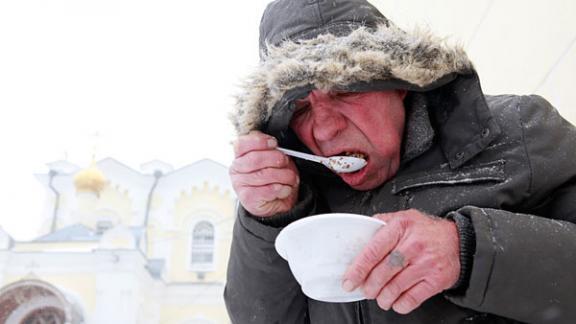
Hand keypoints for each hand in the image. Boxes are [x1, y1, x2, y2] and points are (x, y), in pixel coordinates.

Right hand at [229, 130, 299, 216]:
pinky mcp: (248, 198)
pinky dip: (283, 189)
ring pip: (265, 174)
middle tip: (285, 162)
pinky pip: (270, 190)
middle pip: (256, 159)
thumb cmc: (274, 178)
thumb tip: (279, 147)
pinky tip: (284, 189)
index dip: (260, 142)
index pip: (243, 144)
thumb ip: (272, 150)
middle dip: (276, 159)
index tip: (274, 143)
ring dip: (284, 176)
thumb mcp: (274, 159)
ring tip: (289, 178)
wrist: (276, 201)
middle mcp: (237, 169)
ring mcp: (240, 184)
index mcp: (240, 155)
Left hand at [342, 209, 459, 313]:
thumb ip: (381, 224)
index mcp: (401, 226)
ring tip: (380, 297)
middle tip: (366, 290)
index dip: (358, 269)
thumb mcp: (404, 218)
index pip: (373, 251)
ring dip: (383, 297)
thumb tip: (359, 235)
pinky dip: (400, 304)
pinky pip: (412, 298)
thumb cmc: (427, 231)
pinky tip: (396, 301)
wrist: (459, 241)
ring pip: (395, 288)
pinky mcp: (436, 280)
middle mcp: (413, 244)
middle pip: (383, 272)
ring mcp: (426, 263)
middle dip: (369, 286)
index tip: (349, 280)